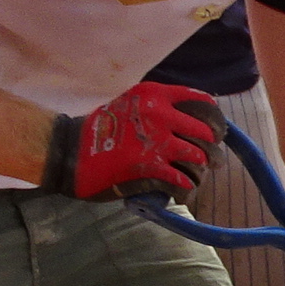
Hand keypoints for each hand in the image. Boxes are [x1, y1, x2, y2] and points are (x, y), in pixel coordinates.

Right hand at [43, 83, 218, 199]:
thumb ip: (162, 109)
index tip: (216, 134)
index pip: (203, 103)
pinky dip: (185, 188)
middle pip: (206, 134)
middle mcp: (159, 113)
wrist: (68, 150)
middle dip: (212, 152)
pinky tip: (180, 191)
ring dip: (199, 172)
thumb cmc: (102, 129)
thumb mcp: (132, 105)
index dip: (216, 122)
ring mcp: (155, 140)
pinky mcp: (149, 167)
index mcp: (156, 94)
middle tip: (211, 163)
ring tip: (193, 178)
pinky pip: (182, 180)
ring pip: (199, 159)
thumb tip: (197, 124)